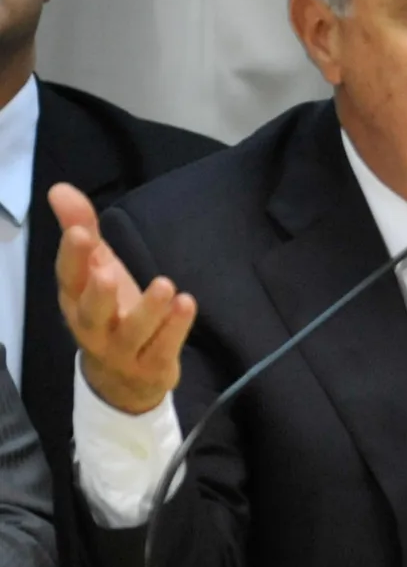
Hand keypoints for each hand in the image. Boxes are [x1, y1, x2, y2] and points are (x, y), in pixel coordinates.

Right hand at [50, 182, 195, 415]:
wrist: (123, 378)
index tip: (80, 232)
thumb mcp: (97, 268)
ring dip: (149, 310)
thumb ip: (83, 229)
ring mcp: (123, 350)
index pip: (69, 278)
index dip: (72, 256)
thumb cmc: (109, 310)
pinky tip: (187, 304)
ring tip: (166, 285)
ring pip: (132, 333)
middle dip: (98, 293)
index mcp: (76, 301)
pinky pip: (162, 348)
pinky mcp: (152, 365)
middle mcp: (94, 327)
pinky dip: (176, 328)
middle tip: (108, 271)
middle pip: (91, 312)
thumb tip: (60, 188)